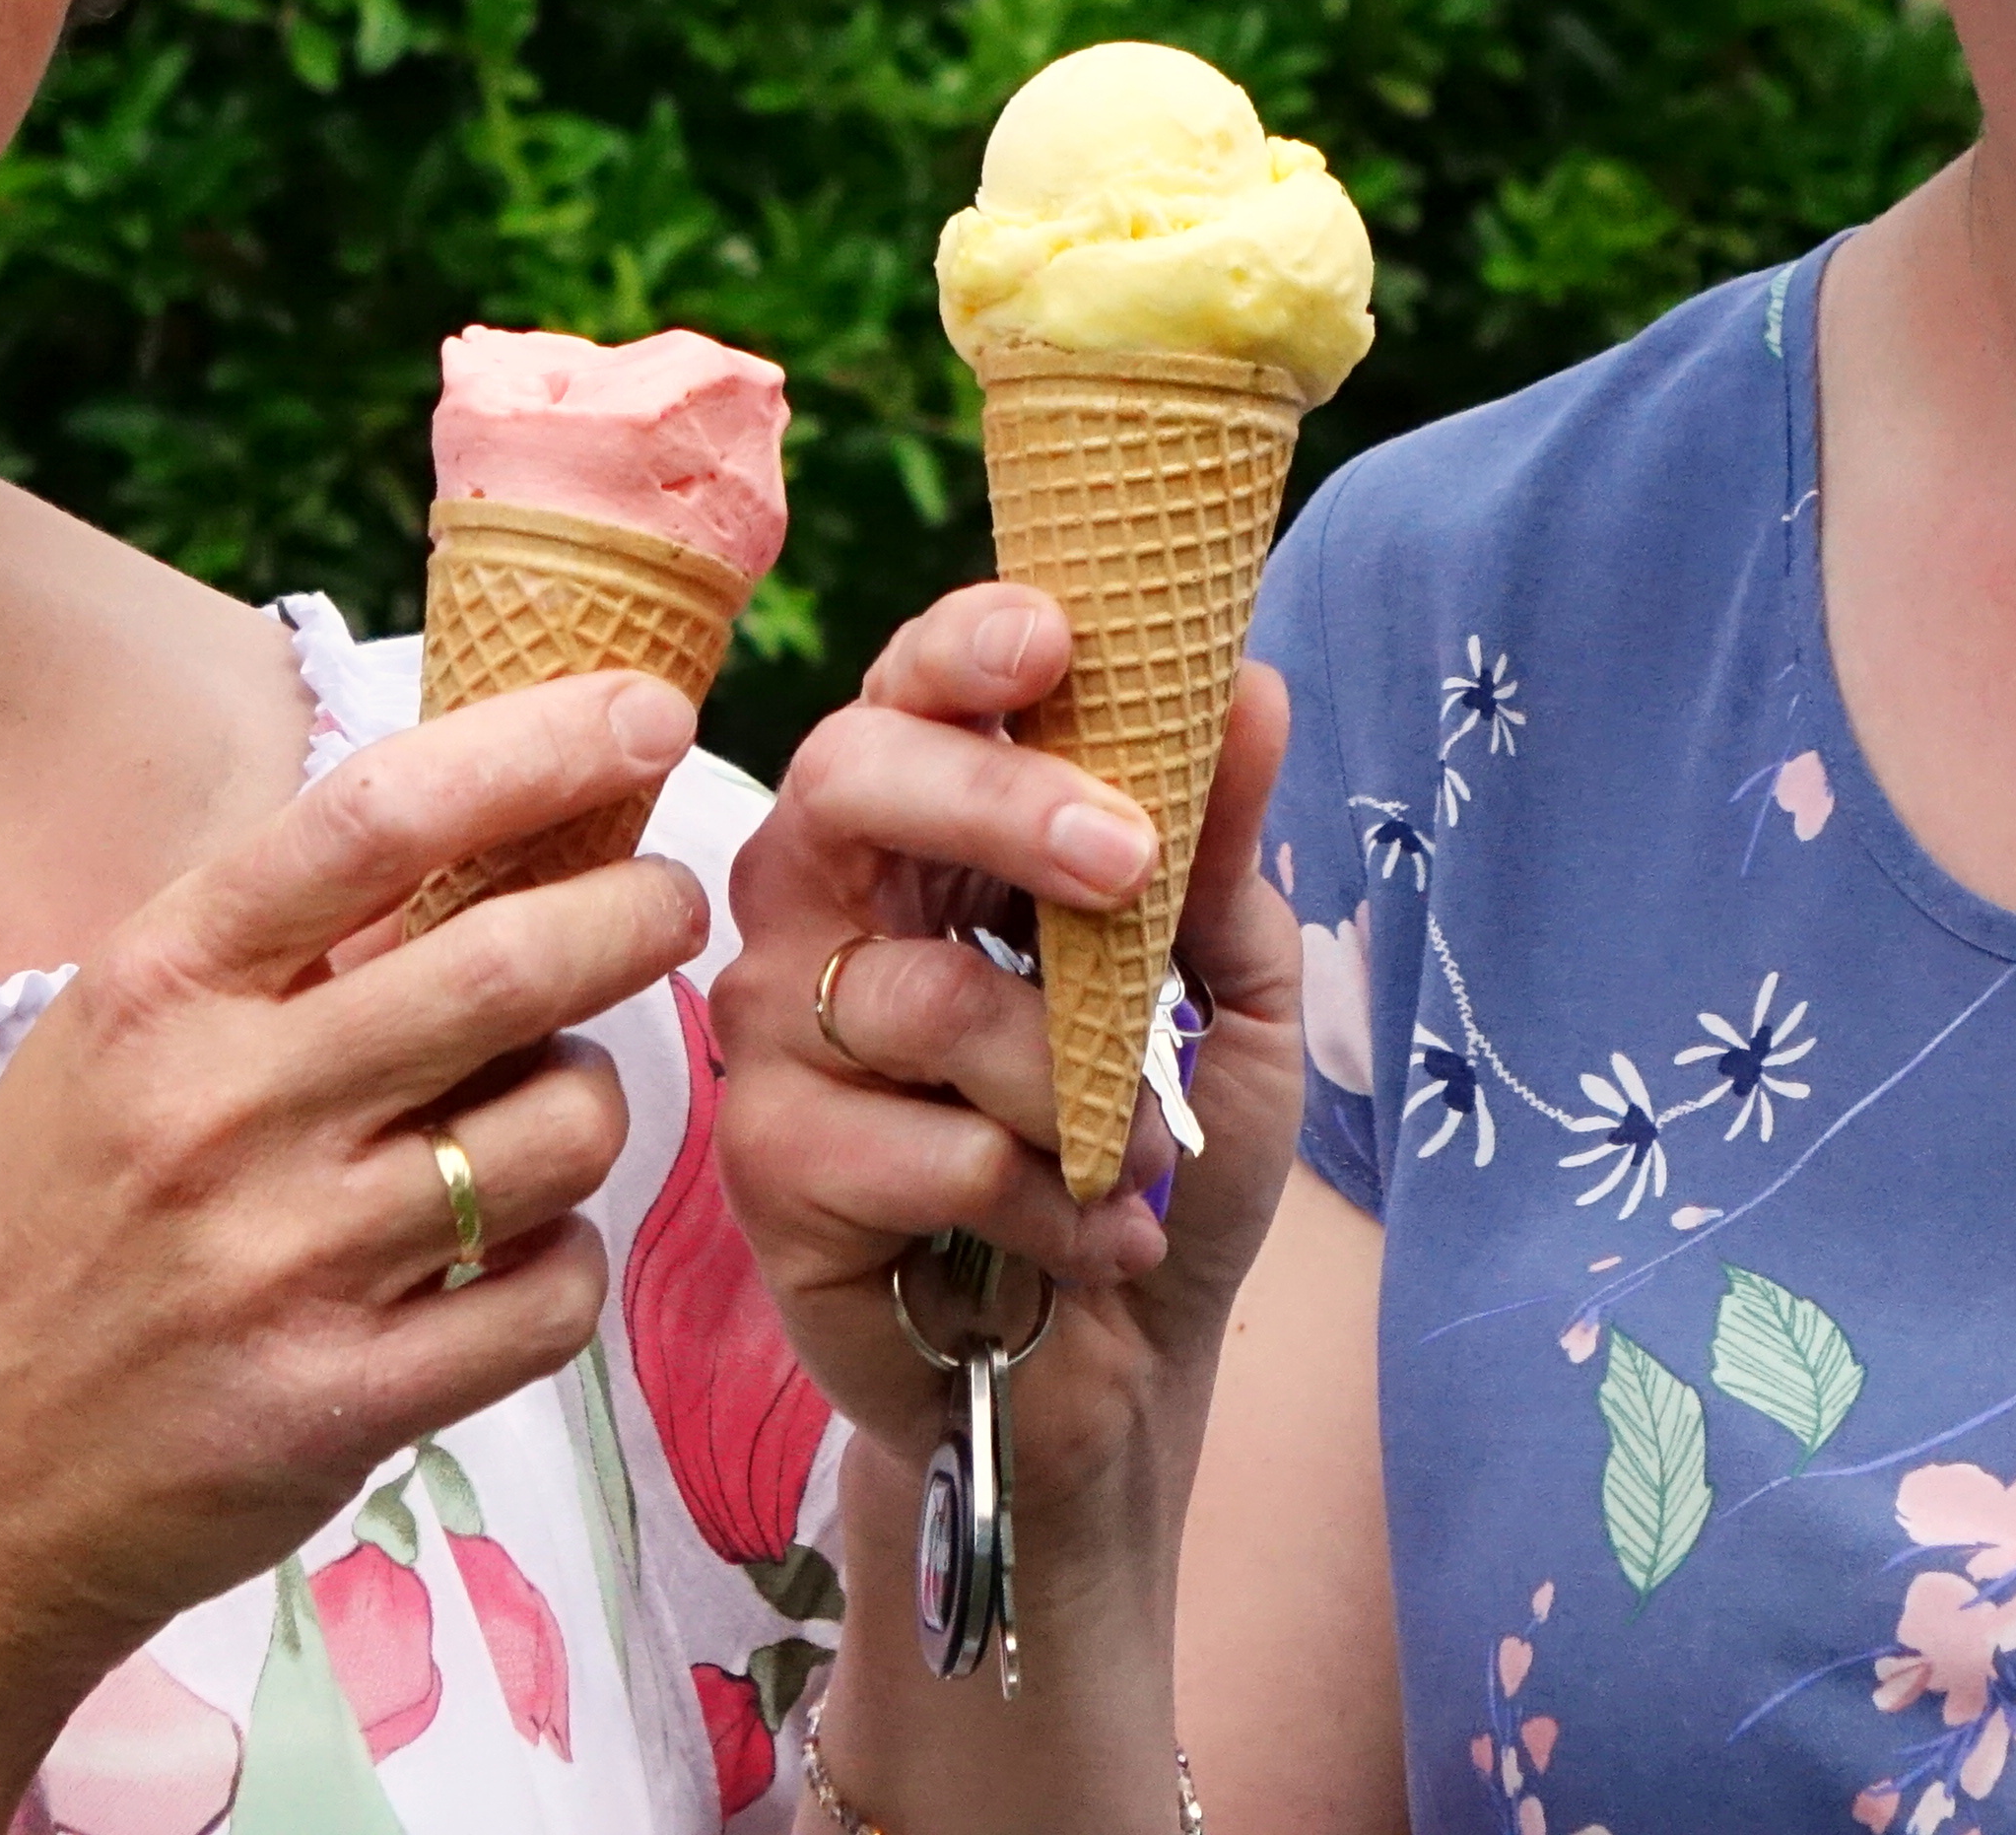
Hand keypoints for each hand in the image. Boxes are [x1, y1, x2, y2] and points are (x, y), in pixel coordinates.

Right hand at [0, 669, 714, 1731]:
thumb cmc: (33, 1246)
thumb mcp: (103, 1049)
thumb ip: (269, 951)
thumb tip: (481, 826)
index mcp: (155, 989)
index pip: (373, 816)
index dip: (536, 747)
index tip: (641, 713)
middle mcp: (219, 1110)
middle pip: (508, 965)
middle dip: (634, 913)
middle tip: (667, 903)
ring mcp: (282, 1264)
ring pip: (557, 1130)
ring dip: (588, 1107)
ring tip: (535, 1118)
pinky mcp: (340, 1406)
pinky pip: (551, 1296)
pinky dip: (566, 1264)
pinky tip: (510, 1260)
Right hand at [709, 584, 1304, 1546]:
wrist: (1114, 1378)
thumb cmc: (1152, 1158)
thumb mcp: (1228, 997)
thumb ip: (1219, 852)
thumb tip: (1248, 682)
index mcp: (924, 835)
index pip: (910, 693)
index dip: (963, 649)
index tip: (1057, 639)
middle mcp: (825, 908)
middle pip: (852, 780)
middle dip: (995, 804)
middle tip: (1126, 864)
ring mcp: (778, 1034)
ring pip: (921, 994)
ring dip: (1075, 1084)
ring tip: (1135, 1155)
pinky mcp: (767, 1169)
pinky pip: (922, 1146)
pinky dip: (1048, 1201)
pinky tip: (1085, 1242)